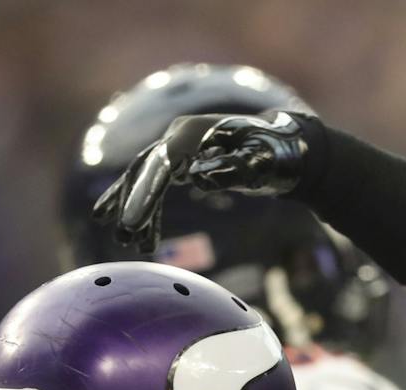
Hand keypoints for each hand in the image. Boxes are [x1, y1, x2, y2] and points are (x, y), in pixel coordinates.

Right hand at [92, 110, 314, 253]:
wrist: (282, 145)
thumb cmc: (273, 152)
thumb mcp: (260, 161)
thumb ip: (232, 168)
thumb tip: (196, 177)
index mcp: (193, 132)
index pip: (162, 164)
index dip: (146, 194)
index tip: (131, 223)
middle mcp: (179, 135)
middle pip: (147, 170)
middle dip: (133, 203)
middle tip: (123, 237)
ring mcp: (178, 148)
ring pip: (146, 178)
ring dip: (134, 208)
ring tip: (125, 242)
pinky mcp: (182, 163)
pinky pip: (156, 186)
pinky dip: (148, 209)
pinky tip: (142, 238)